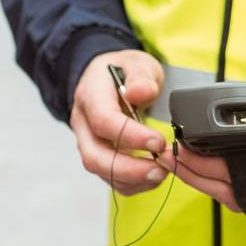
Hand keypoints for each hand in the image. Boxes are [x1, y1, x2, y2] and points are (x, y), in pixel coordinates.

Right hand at [69, 50, 167, 195]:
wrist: (108, 79)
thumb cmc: (124, 71)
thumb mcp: (136, 62)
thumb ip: (140, 76)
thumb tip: (140, 93)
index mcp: (90, 95)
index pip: (103, 120)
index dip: (130, 135)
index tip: (158, 141)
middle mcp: (83, 123)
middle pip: (95, 156)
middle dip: (129, 169)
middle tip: (161, 168)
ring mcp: (88, 143)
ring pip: (101, 171)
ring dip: (133, 178)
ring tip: (162, 172)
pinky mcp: (99, 156)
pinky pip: (110, 178)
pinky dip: (133, 183)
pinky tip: (153, 176)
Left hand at [171, 88, 245, 213]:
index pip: (241, 173)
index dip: (207, 164)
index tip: (183, 149)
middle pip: (231, 193)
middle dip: (196, 177)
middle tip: (169, 159)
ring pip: (237, 202)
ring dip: (206, 186)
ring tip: (180, 166)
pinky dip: (224, 189)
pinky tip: (208, 174)